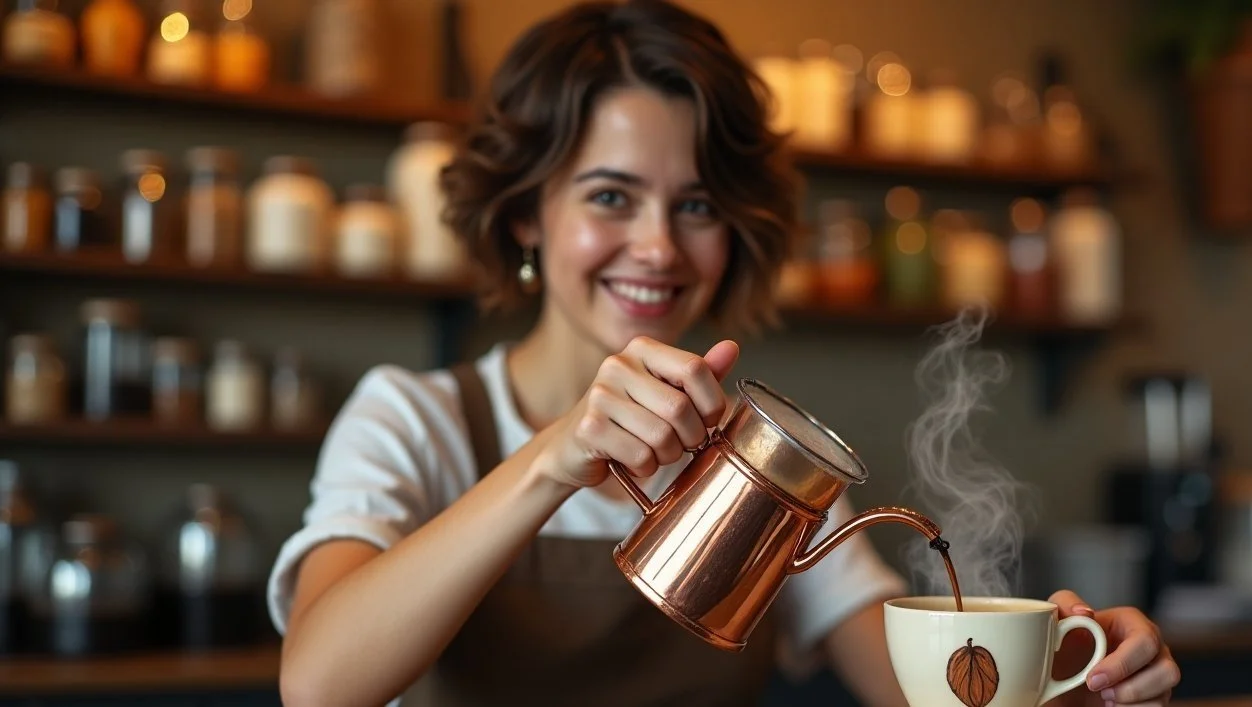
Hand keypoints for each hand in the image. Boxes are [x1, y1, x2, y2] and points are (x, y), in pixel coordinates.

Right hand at [533, 336, 739, 488]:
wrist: (572, 447)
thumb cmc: (629, 418)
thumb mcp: (665, 391)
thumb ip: (700, 373)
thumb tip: (732, 348)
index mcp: (642, 348)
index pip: (696, 369)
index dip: (712, 404)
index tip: (707, 420)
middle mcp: (617, 365)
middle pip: (680, 408)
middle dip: (690, 437)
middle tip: (680, 444)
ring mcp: (599, 395)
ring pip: (662, 436)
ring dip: (668, 455)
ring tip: (655, 452)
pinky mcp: (589, 428)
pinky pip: (640, 456)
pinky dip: (645, 468)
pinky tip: (634, 461)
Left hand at [1046, 590, 1180, 706]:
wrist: (1064, 674)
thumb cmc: (1066, 643)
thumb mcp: (1058, 619)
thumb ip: (1065, 603)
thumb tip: (1083, 611)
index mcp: (1133, 623)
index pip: (1145, 641)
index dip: (1122, 664)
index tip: (1092, 679)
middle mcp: (1153, 648)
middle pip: (1168, 671)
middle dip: (1132, 687)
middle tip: (1100, 691)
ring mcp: (1158, 673)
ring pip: (1165, 694)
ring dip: (1133, 701)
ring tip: (1106, 698)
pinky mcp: (1156, 695)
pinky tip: (1112, 705)